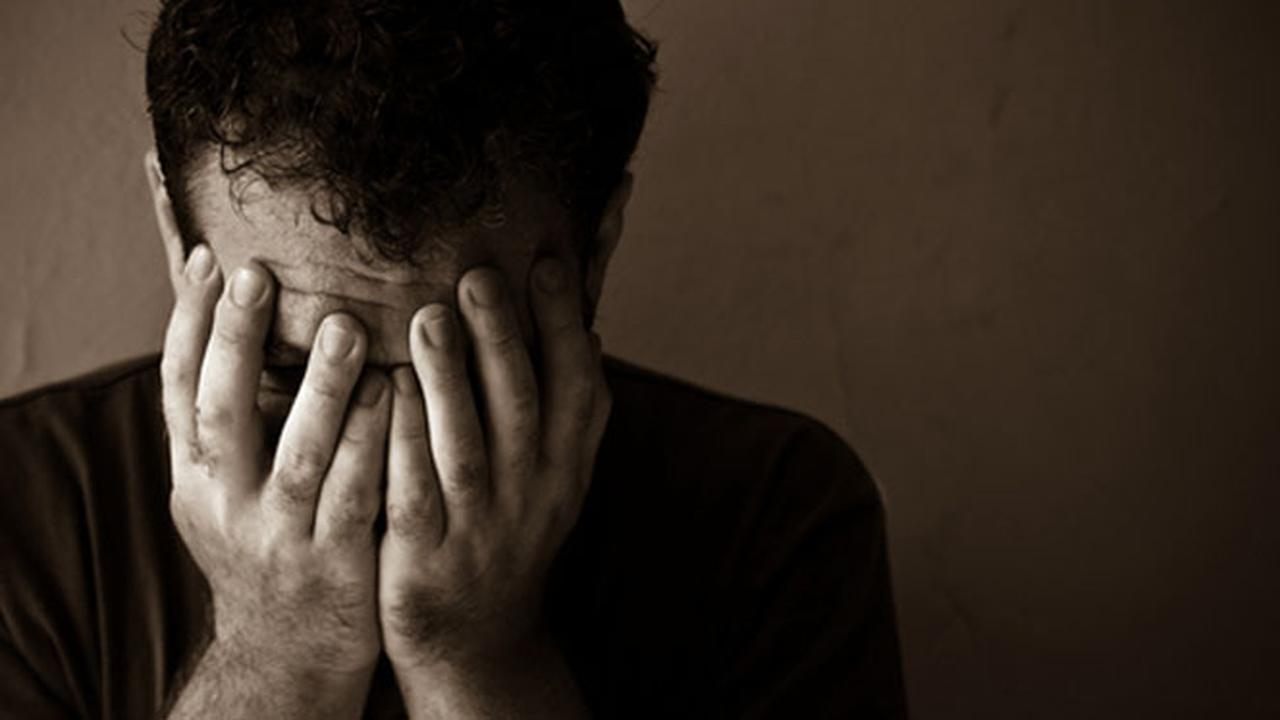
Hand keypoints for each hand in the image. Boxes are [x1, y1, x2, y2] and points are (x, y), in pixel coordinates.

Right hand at [161, 246, 389, 710]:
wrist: (287, 656)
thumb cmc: (267, 548)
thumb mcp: (227, 493)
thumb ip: (233, 425)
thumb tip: (244, 321)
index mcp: (194, 477)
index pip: (179, 388)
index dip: (192, 323)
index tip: (213, 260)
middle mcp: (224, 504)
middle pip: (221, 412)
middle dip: (235, 341)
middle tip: (259, 274)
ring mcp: (279, 537)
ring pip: (297, 455)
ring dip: (321, 388)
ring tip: (346, 326)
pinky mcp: (335, 564)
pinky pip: (355, 496)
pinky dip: (372, 443)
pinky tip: (396, 394)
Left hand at [378, 257, 609, 711]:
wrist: (478, 635)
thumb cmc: (510, 529)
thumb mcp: (556, 477)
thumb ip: (569, 410)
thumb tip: (589, 329)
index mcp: (567, 467)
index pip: (577, 388)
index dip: (562, 326)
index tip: (544, 262)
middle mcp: (532, 494)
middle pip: (522, 408)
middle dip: (502, 339)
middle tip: (477, 275)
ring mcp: (479, 528)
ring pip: (465, 449)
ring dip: (449, 382)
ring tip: (427, 318)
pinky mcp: (425, 557)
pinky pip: (413, 495)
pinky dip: (401, 445)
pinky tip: (384, 393)